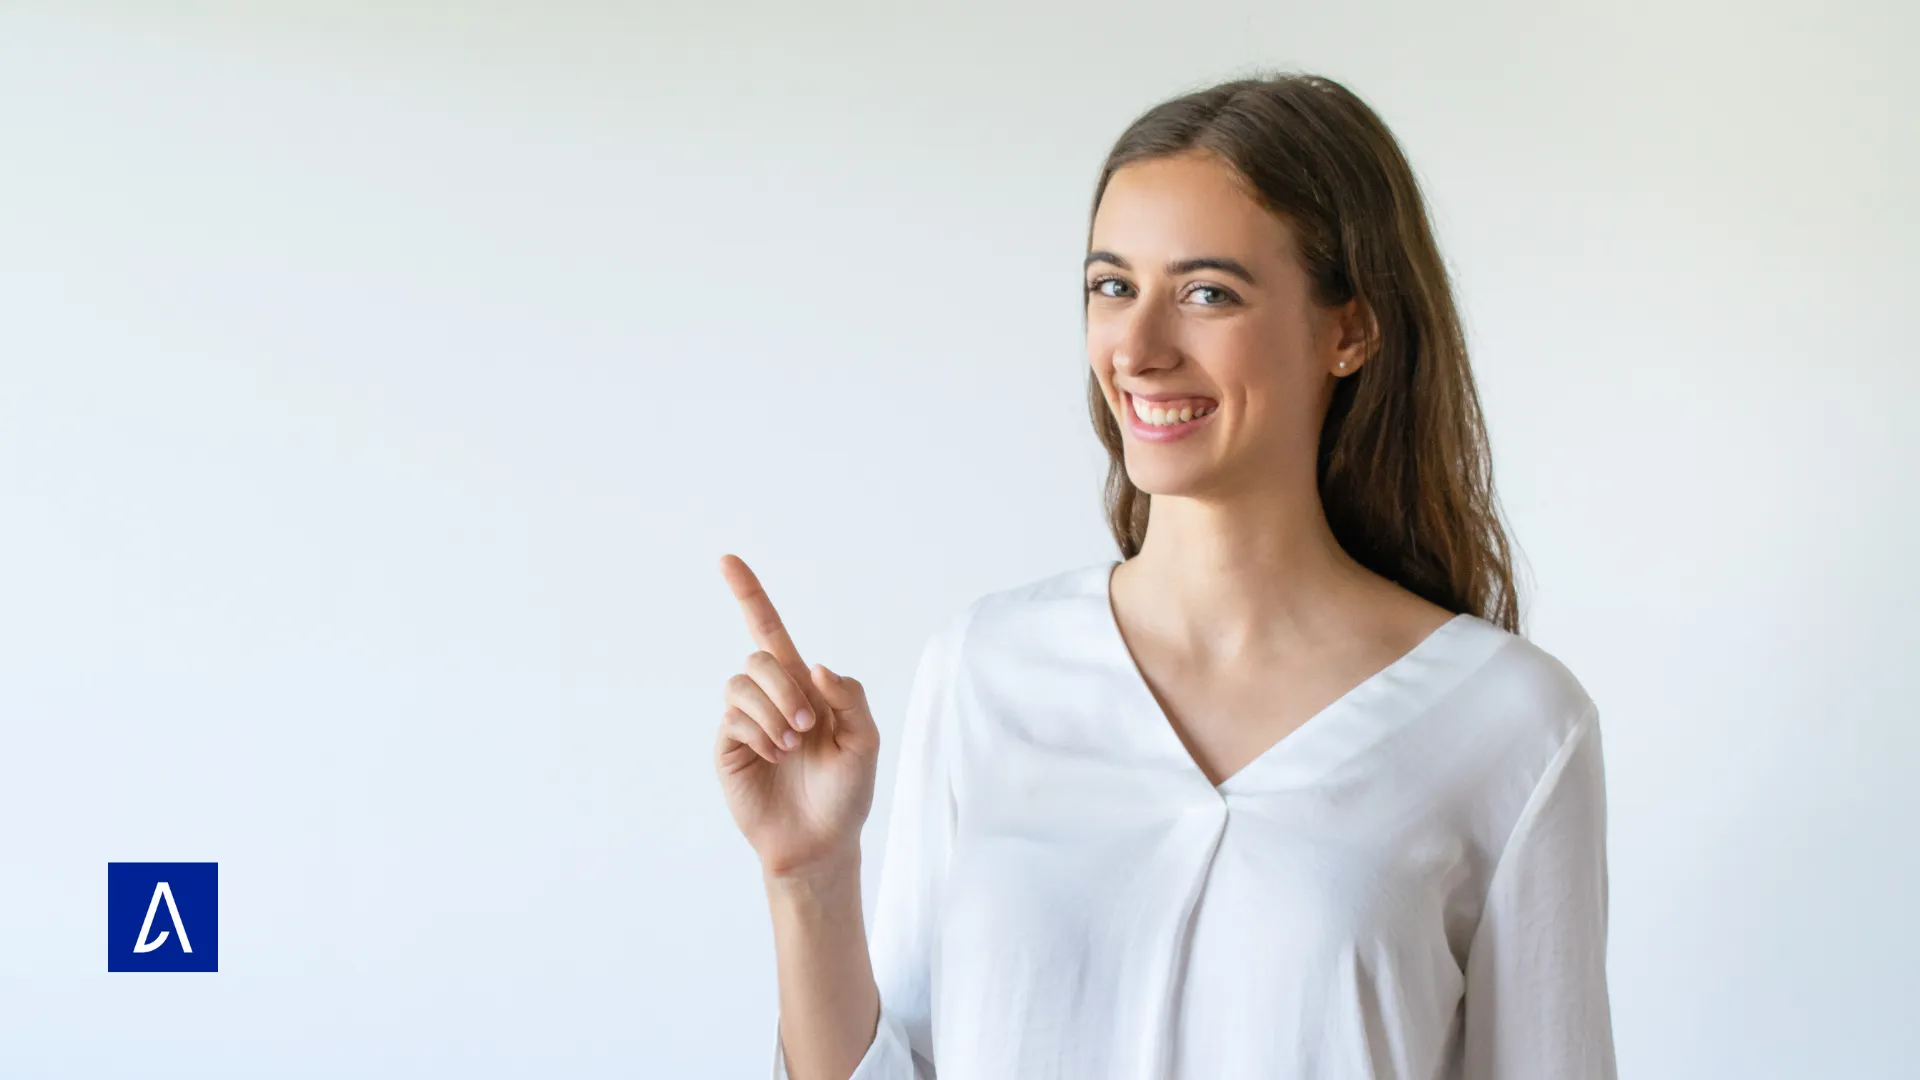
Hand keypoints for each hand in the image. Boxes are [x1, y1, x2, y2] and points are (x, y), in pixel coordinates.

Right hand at [714, 554, 880, 879]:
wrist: (821, 843)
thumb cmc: (847, 792)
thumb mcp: (866, 741)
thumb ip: (850, 697)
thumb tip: (816, 667)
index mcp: (804, 686)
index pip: (770, 630)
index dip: (749, 595)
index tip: (726, 560)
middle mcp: (771, 697)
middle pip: (760, 658)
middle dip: (784, 687)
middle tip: (806, 726)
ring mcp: (746, 721)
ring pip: (741, 684)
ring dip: (771, 711)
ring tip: (790, 747)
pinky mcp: (728, 746)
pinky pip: (733, 717)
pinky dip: (759, 733)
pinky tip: (774, 757)